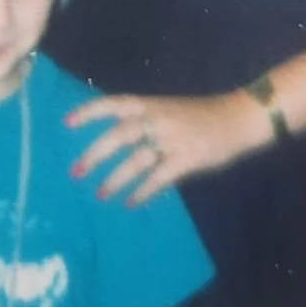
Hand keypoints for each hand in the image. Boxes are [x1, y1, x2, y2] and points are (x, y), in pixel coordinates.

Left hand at [65, 89, 265, 204]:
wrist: (238, 117)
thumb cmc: (201, 115)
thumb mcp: (169, 109)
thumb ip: (145, 119)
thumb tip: (114, 137)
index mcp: (152, 104)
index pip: (115, 103)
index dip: (90, 111)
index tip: (67, 123)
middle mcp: (158, 119)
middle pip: (120, 134)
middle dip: (96, 153)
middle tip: (75, 172)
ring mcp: (173, 139)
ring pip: (137, 159)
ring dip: (116, 178)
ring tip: (99, 194)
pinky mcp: (188, 159)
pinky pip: (160, 177)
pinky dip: (143, 191)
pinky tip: (131, 203)